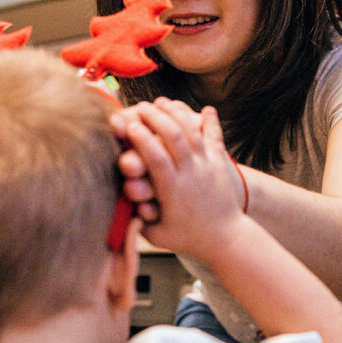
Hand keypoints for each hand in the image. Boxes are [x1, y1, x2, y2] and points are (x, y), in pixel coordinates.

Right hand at [120, 99, 244, 255]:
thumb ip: (136, 219)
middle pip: (173, 137)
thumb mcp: (157, 235)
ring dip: (177, 114)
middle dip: (155, 118)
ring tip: (162, 102)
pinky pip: (216, 138)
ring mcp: (207, 166)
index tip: (128, 126)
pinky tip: (206, 108)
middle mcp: (191, 174)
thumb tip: (114, 203)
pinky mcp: (219, 164)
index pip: (156, 158)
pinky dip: (211, 122)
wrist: (227, 240)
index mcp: (173, 190)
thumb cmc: (188, 239)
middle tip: (140, 107)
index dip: (141, 139)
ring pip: (192, 132)